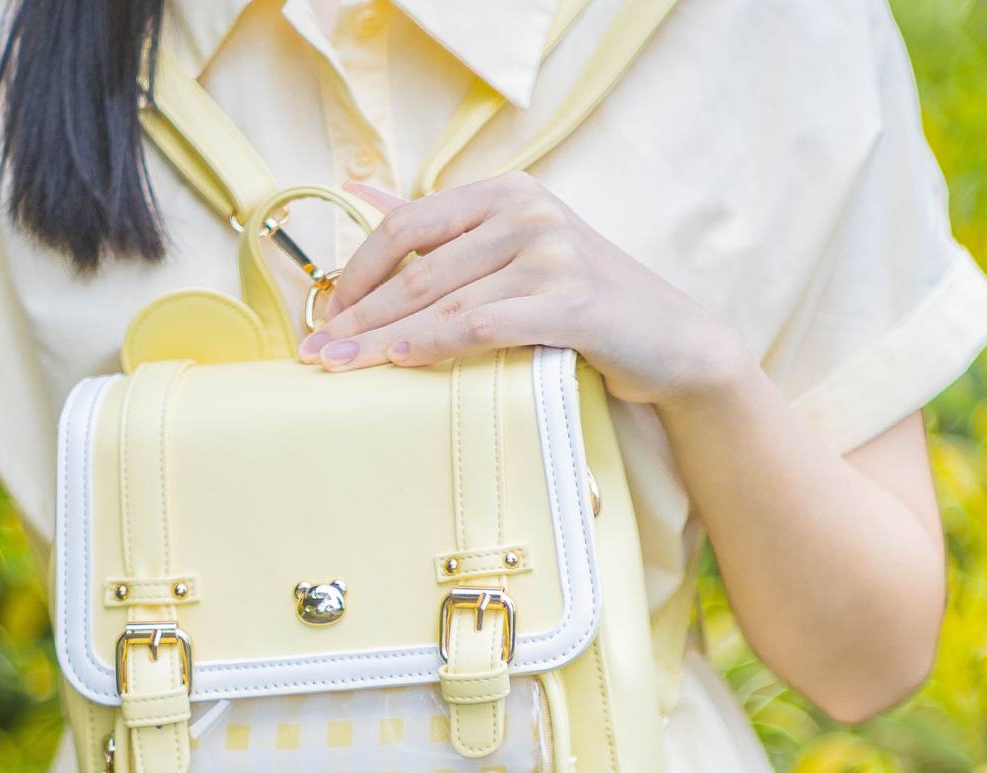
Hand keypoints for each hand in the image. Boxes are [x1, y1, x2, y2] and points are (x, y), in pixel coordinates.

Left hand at [298, 175, 749, 406]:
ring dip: (384, 338)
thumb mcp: (514, 252)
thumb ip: (442, 229)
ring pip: (444, 299)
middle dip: (358, 313)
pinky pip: (484, 322)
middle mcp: (527, 211)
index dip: (358, 271)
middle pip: (417, 267)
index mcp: (505, 193)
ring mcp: (551, 252)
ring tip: (341, 367)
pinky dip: (438, 342)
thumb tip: (361, 192)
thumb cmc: (582, 304)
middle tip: (316, 351)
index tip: (324, 312)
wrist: (670, 341)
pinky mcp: (571, 299)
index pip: (407, 224)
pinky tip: (401, 360)